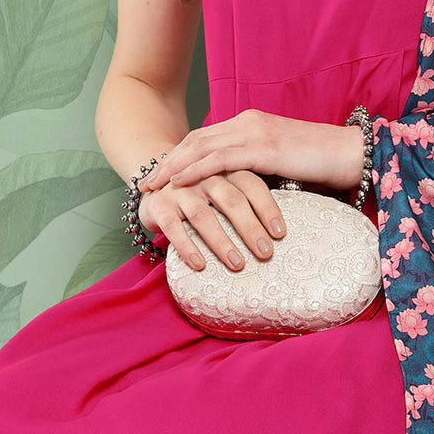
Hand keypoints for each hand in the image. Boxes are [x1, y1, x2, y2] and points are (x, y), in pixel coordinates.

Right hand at [138, 169, 285, 270]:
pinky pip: (173, 227)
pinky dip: (187, 246)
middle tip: (265, 253)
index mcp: (226, 169)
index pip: (252, 185)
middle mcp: (204, 176)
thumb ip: (247, 198)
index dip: (267, 208)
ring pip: (203, 215)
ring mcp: (180, 189)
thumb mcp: (224, 186)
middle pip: (231, 200)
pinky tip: (199, 264)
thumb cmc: (200, 192)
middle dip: (250, 228)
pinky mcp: (159, 205)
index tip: (281, 234)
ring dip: (222, 242)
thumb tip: (281, 228)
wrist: (152, 182)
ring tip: (237, 264)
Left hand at [139, 108, 363, 196]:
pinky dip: (195, 170)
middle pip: (195, 140)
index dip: (179, 155)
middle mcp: (248, 122)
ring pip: (201, 147)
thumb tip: (237, 191)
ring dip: (173, 166)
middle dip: (167, 160)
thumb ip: (256, 169)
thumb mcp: (281, 164)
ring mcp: (255, 132)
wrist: (351, 154)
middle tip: (145, 181)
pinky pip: (220, 159)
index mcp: (251, 123)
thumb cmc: (321, 163)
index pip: (205, 137)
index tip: (159, 173)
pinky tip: (180, 182)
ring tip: (153, 184)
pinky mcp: (264, 148)